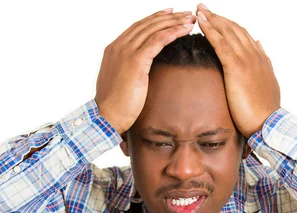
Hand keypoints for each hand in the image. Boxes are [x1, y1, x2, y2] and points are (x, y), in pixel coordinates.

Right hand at [95, 8, 195, 134]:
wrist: (107, 116)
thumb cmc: (115, 106)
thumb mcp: (120, 82)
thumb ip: (127, 70)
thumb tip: (138, 72)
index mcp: (114, 49)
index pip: (137, 27)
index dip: (155, 19)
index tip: (170, 14)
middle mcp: (119, 46)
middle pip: (147, 24)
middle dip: (168, 17)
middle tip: (185, 13)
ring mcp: (126, 52)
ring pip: (153, 29)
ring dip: (174, 22)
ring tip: (189, 19)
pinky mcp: (135, 61)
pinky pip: (157, 41)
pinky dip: (172, 32)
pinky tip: (184, 30)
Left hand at [195, 4, 280, 137]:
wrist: (268, 122)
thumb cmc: (265, 111)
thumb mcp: (267, 83)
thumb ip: (262, 63)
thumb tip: (259, 47)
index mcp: (260, 59)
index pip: (243, 36)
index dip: (229, 25)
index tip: (218, 18)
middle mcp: (254, 54)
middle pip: (234, 29)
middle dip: (218, 17)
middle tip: (203, 8)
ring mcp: (246, 59)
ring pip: (227, 32)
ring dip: (212, 19)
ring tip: (199, 10)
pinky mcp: (236, 67)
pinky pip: (221, 43)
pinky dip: (211, 30)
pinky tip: (202, 23)